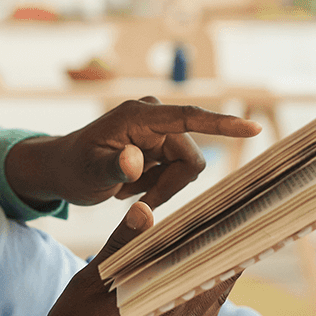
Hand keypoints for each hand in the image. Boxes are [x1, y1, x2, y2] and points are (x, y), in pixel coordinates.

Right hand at [0, 202, 237, 315]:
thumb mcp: (88, 284)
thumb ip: (121, 246)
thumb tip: (143, 210)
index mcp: (164, 307)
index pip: (214, 273)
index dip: (227, 250)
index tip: (236, 227)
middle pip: (216, 292)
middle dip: (220, 265)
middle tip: (224, 239)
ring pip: (208, 315)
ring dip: (210, 290)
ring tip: (211, 264)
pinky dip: (198, 313)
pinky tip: (188, 301)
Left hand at [5, 97, 260, 208]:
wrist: (63, 168)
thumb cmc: (73, 168)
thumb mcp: (89, 172)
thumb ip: (114, 166)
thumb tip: (135, 160)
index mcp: (139, 115)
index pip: (189, 117)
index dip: (222, 125)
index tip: (251, 128)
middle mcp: (154, 116)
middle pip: (190, 159)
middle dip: (168, 186)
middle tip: (134, 201)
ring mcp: (159, 129)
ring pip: (186, 169)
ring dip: (160, 187)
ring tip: (126, 191)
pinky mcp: (162, 143)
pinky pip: (177, 172)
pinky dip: (157, 186)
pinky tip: (131, 186)